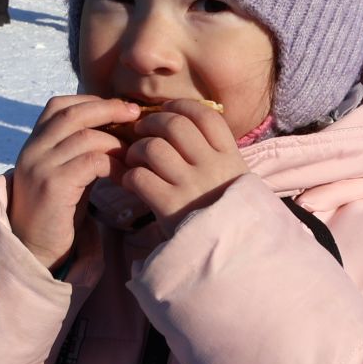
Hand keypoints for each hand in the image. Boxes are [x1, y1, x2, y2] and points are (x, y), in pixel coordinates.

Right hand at [7, 96, 140, 268]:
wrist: (33, 249)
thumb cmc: (56, 212)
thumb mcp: (63, 173)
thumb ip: (78, 150)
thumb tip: (115, 128)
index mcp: (34, 143)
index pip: (59, 105)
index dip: (91, 101)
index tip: (119, 108)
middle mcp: (32, 149)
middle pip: (73, 113)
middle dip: (108, 109)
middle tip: (136, 114)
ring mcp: (40, 166)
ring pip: (86, 136)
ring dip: (117, 142)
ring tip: (134, 153)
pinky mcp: (53, 185)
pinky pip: (91, 162)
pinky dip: (114, 165)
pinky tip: (125, 176)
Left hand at [118, 100, 249, 235]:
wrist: (231, 256)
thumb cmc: (225, 213)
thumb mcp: (232, 178)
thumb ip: (213, 152)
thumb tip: (178, 122)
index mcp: (230, 156)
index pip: (205, 116)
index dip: (180, 107)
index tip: (167, 111)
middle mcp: (212, 167)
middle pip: (174, 125)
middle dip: (151, 123)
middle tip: (142, 132)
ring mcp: (192, 186)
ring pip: (153, 148)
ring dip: (136, 150)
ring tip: (135, 160)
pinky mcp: (171, 207)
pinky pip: (139, 177)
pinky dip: (130, 177)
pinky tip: (133, 183)